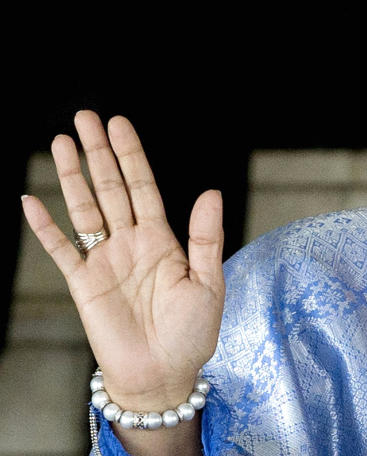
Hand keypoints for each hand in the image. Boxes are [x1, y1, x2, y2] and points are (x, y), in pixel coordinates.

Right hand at [20, 110, 224, 408]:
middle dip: (99, 152)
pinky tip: (30, 200)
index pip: (143, 186)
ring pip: (84, 208)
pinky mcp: (83, 284)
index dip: (131, 155)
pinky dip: (45, 227)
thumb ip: (205, 237)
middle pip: (111, 187)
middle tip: (85, 117)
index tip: (119, 124)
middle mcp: (130, 242)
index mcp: (162, 239)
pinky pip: (60, 249)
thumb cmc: (192, 332)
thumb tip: (210, 191)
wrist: (164, 375)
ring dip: (72, 176)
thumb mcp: (209, 282)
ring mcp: (104, 260)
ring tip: (62, 142)